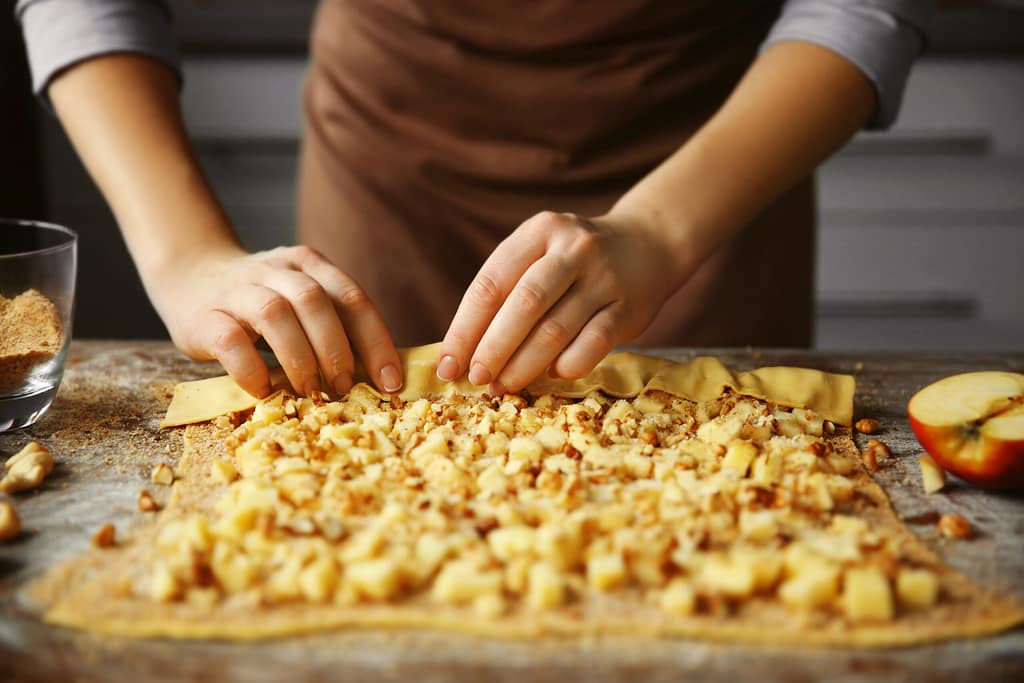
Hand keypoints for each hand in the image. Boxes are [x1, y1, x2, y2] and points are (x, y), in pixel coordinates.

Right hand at [152, 245, 402, 397]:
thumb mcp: (301, 303)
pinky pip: (230, 340)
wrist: (190, 275)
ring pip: (275, 314)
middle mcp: (277, 270)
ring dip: (299, 359)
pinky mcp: (204, 315)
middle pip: (316, 302)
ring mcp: (238, 289)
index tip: (390, 381)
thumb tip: (377, 379)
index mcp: (310, 266)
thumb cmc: (261, 304)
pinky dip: (251, 370)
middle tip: (343, 388)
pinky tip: (264, 391)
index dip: (376, 342)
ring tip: (309, 393)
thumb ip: (333, 327)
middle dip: (336, 350)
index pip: (352, 299)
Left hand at [437, 211, 681, 392]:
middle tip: (475, 379)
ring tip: (502, 387)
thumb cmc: (573, 262)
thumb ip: (507, 293)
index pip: (491, 283)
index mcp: (539, 231)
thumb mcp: (539, 254)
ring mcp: (604, 277)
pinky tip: (551, 376)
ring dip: (523, 365)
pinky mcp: (629, 308)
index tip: (448, 364)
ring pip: (556, 329)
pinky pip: (594, 344)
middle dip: (492, 349)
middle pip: (524, 305)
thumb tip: (463, 353)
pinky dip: (567, 365)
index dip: (464, 328)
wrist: (648, 244)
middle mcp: (573, 249)